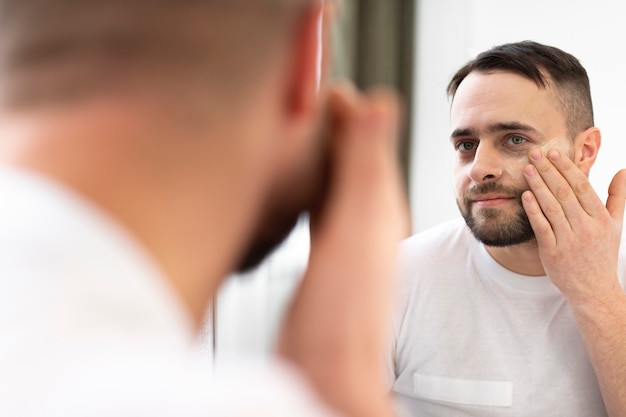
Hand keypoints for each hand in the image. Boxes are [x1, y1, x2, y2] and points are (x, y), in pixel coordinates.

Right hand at [277, 83, 408, 416]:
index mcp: (376, 209)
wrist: (327, 372)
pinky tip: (302, 194)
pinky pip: (320, 214)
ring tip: (307, 137)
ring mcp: (343, 245)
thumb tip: (379, 103)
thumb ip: (365, 168)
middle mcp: (364, 224)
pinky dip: (313, 193)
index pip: (368, 148)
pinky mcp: (323, 263)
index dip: (352, 116)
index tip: (335, 89)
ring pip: (337, 188)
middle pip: (354, 165)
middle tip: (317, 104)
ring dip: (325, 160)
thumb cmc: (342, 314)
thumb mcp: (355, 228)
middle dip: (338, 133)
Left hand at [521, 147, 625, 301]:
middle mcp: (586, 228)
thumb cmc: (602, 253)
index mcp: (601, 219)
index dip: (566, 168)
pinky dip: (533, 210)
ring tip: (527, 168)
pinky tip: (526, 195)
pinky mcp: (552, 253)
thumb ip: (618, 197)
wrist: (594, 290)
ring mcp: (568, 241)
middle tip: (534, 153)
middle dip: (548, 170)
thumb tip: (623, 171)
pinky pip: (541, 227)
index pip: (582, 187)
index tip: (554, 152)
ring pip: (551, 207)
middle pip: (564, 193)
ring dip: (538, 186)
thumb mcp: (615, 225)